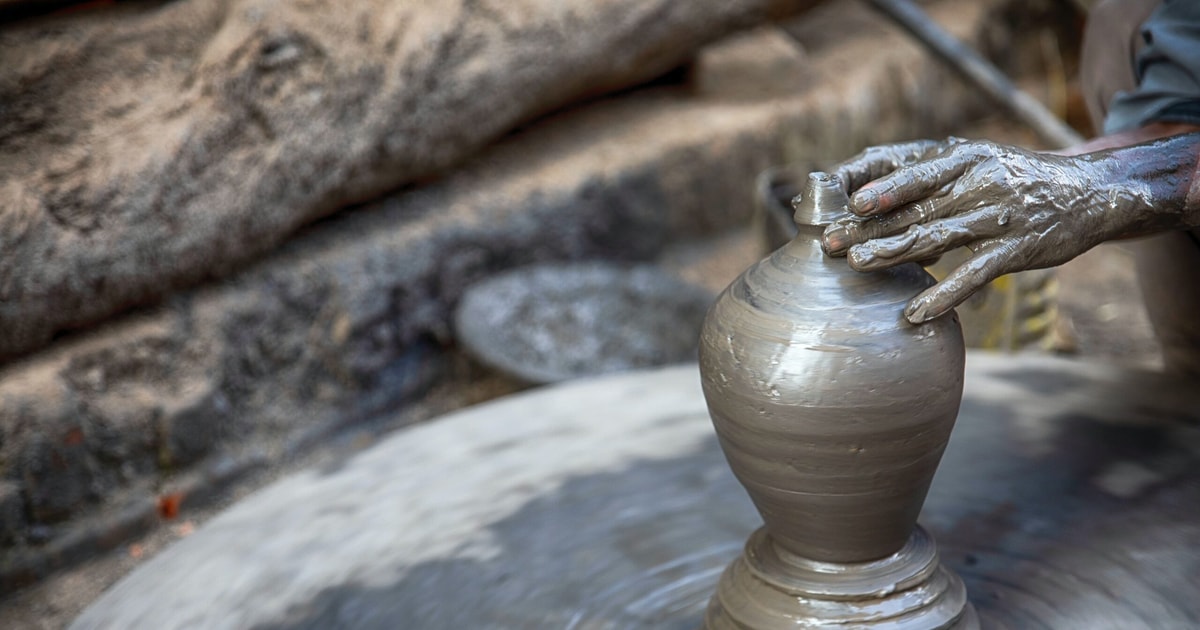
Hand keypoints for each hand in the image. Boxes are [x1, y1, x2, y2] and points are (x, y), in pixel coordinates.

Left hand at [822, 139, 1118, 324]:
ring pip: (938, 235)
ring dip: (894, 251)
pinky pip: (973, 275)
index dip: (881, 187)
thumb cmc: (1015, 180)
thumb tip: (872, 203)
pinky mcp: (1014, 250)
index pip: (916, 172)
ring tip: (858, 265)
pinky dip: (944, 295)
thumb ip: (930, 180)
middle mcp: (981, 182)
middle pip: (916, 207)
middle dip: (870, 225)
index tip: (848, 202)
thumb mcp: (977, 163)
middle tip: (831, 242)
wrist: (1088, 194)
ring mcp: (998, 217)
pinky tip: (915, 313)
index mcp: (966, 158)